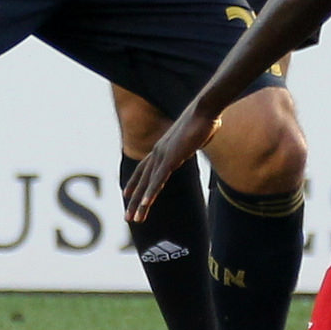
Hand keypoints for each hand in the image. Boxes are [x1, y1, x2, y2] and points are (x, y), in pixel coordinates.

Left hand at [123, 101, 221, 221]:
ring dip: (140, 203)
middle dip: (134, 200)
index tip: (126, 194)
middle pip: (142, 180)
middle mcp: (158, 152)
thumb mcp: (195, 137)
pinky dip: (150, 193)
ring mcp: (163, 155)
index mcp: (162, 147)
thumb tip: (199, 141)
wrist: (205, 110)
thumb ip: (192, 142)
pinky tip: (145, 205)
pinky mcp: (171, 158)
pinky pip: (158, 180)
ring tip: (133, 219)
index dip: (134, 182)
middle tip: (127, 217)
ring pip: (148, 184)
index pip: (143, 168)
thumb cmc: (204, 120)